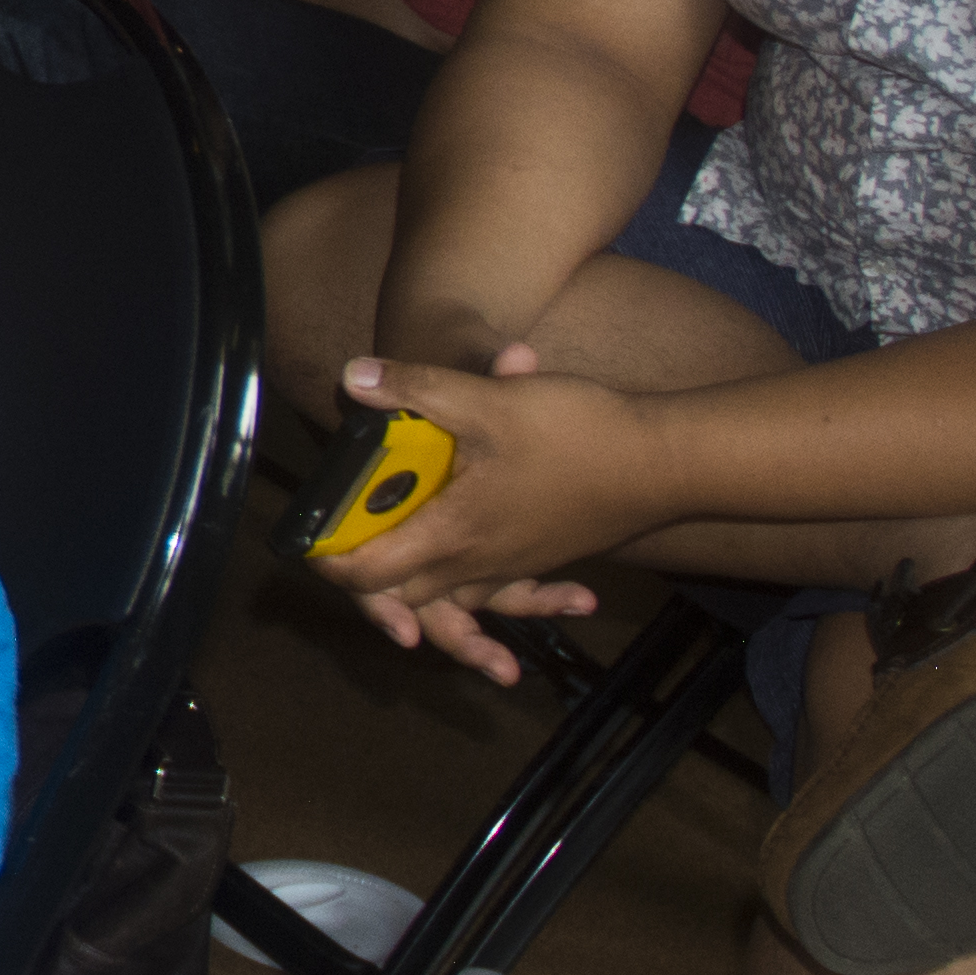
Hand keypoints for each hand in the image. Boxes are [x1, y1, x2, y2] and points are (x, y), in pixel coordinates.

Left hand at [314, 343, 680, 685]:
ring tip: (399, 578)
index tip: (307, 537)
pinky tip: (463, 569)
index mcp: (454, 533)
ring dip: (425, 596)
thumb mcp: (487, 400)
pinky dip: (483, 591)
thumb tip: (351, 377)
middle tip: (337, 548)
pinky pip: (501, 588)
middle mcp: (481, 563)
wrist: (668, 464)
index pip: (371, 574)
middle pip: (406, 594)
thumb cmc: (577, 433)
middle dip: (368, 584)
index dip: (330, 561)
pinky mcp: (543, 556)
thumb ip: (414, 390)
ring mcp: (516, 564)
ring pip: (456, 596)